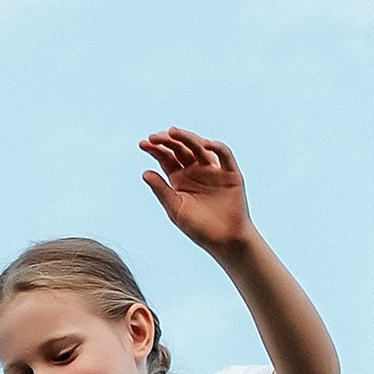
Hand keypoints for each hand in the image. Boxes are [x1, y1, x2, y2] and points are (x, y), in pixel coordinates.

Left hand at [140, 129, 254, 254]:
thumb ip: (161, 190)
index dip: (155, 149)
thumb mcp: (176, 209)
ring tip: (173, 133)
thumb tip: (144, 172)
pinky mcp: (230, 173)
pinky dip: (217, 147)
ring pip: (199, 147)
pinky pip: (224, 155)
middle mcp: (195, 170)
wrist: (225, 241)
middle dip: (168, 140)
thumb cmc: (199, 228)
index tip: (144, 144)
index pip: (166, 157)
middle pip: (180, 148)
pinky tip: (205, 144)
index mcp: (179, 178)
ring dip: (187, 138)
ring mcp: (212, 170)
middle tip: (155, 137)